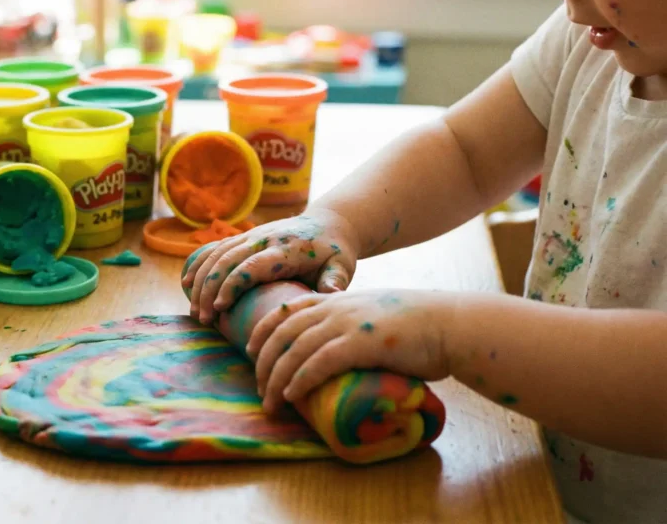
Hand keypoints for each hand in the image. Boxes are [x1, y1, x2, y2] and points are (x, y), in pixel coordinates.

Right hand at [181, 210, 360, 324]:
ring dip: (200, 280)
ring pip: (217, 254)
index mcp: (285, 249)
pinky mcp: (244, 236)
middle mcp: (264, 238)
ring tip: (194, 310)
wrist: (330, 223)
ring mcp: (252, 235)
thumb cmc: (336, 252)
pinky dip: (198, 263)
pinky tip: (186, 283)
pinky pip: (216, 248)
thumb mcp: (342, 266)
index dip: (233, 285)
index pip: (252, 265)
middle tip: (203, 318)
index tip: (220, 309)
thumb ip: (336, 281)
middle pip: (227, 260)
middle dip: (209, 289)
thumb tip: (331, 295)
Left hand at [248, 289, 452, 412]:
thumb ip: (349, 325)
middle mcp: (335, 308)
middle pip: (282, 331)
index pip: (286, 309)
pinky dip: (300, 380)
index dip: (263, 330)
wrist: (451, 324)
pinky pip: (319, 362)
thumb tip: (335, 350)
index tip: (250, 350)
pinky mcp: (361, 343)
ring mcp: (347, 324)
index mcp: (336, 299)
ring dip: (277, 378)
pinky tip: (291, 395)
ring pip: (295, 349)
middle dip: (264, 361)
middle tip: (258, 388)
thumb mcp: (373, 315)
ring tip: (270, 402)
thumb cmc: (418, 326)